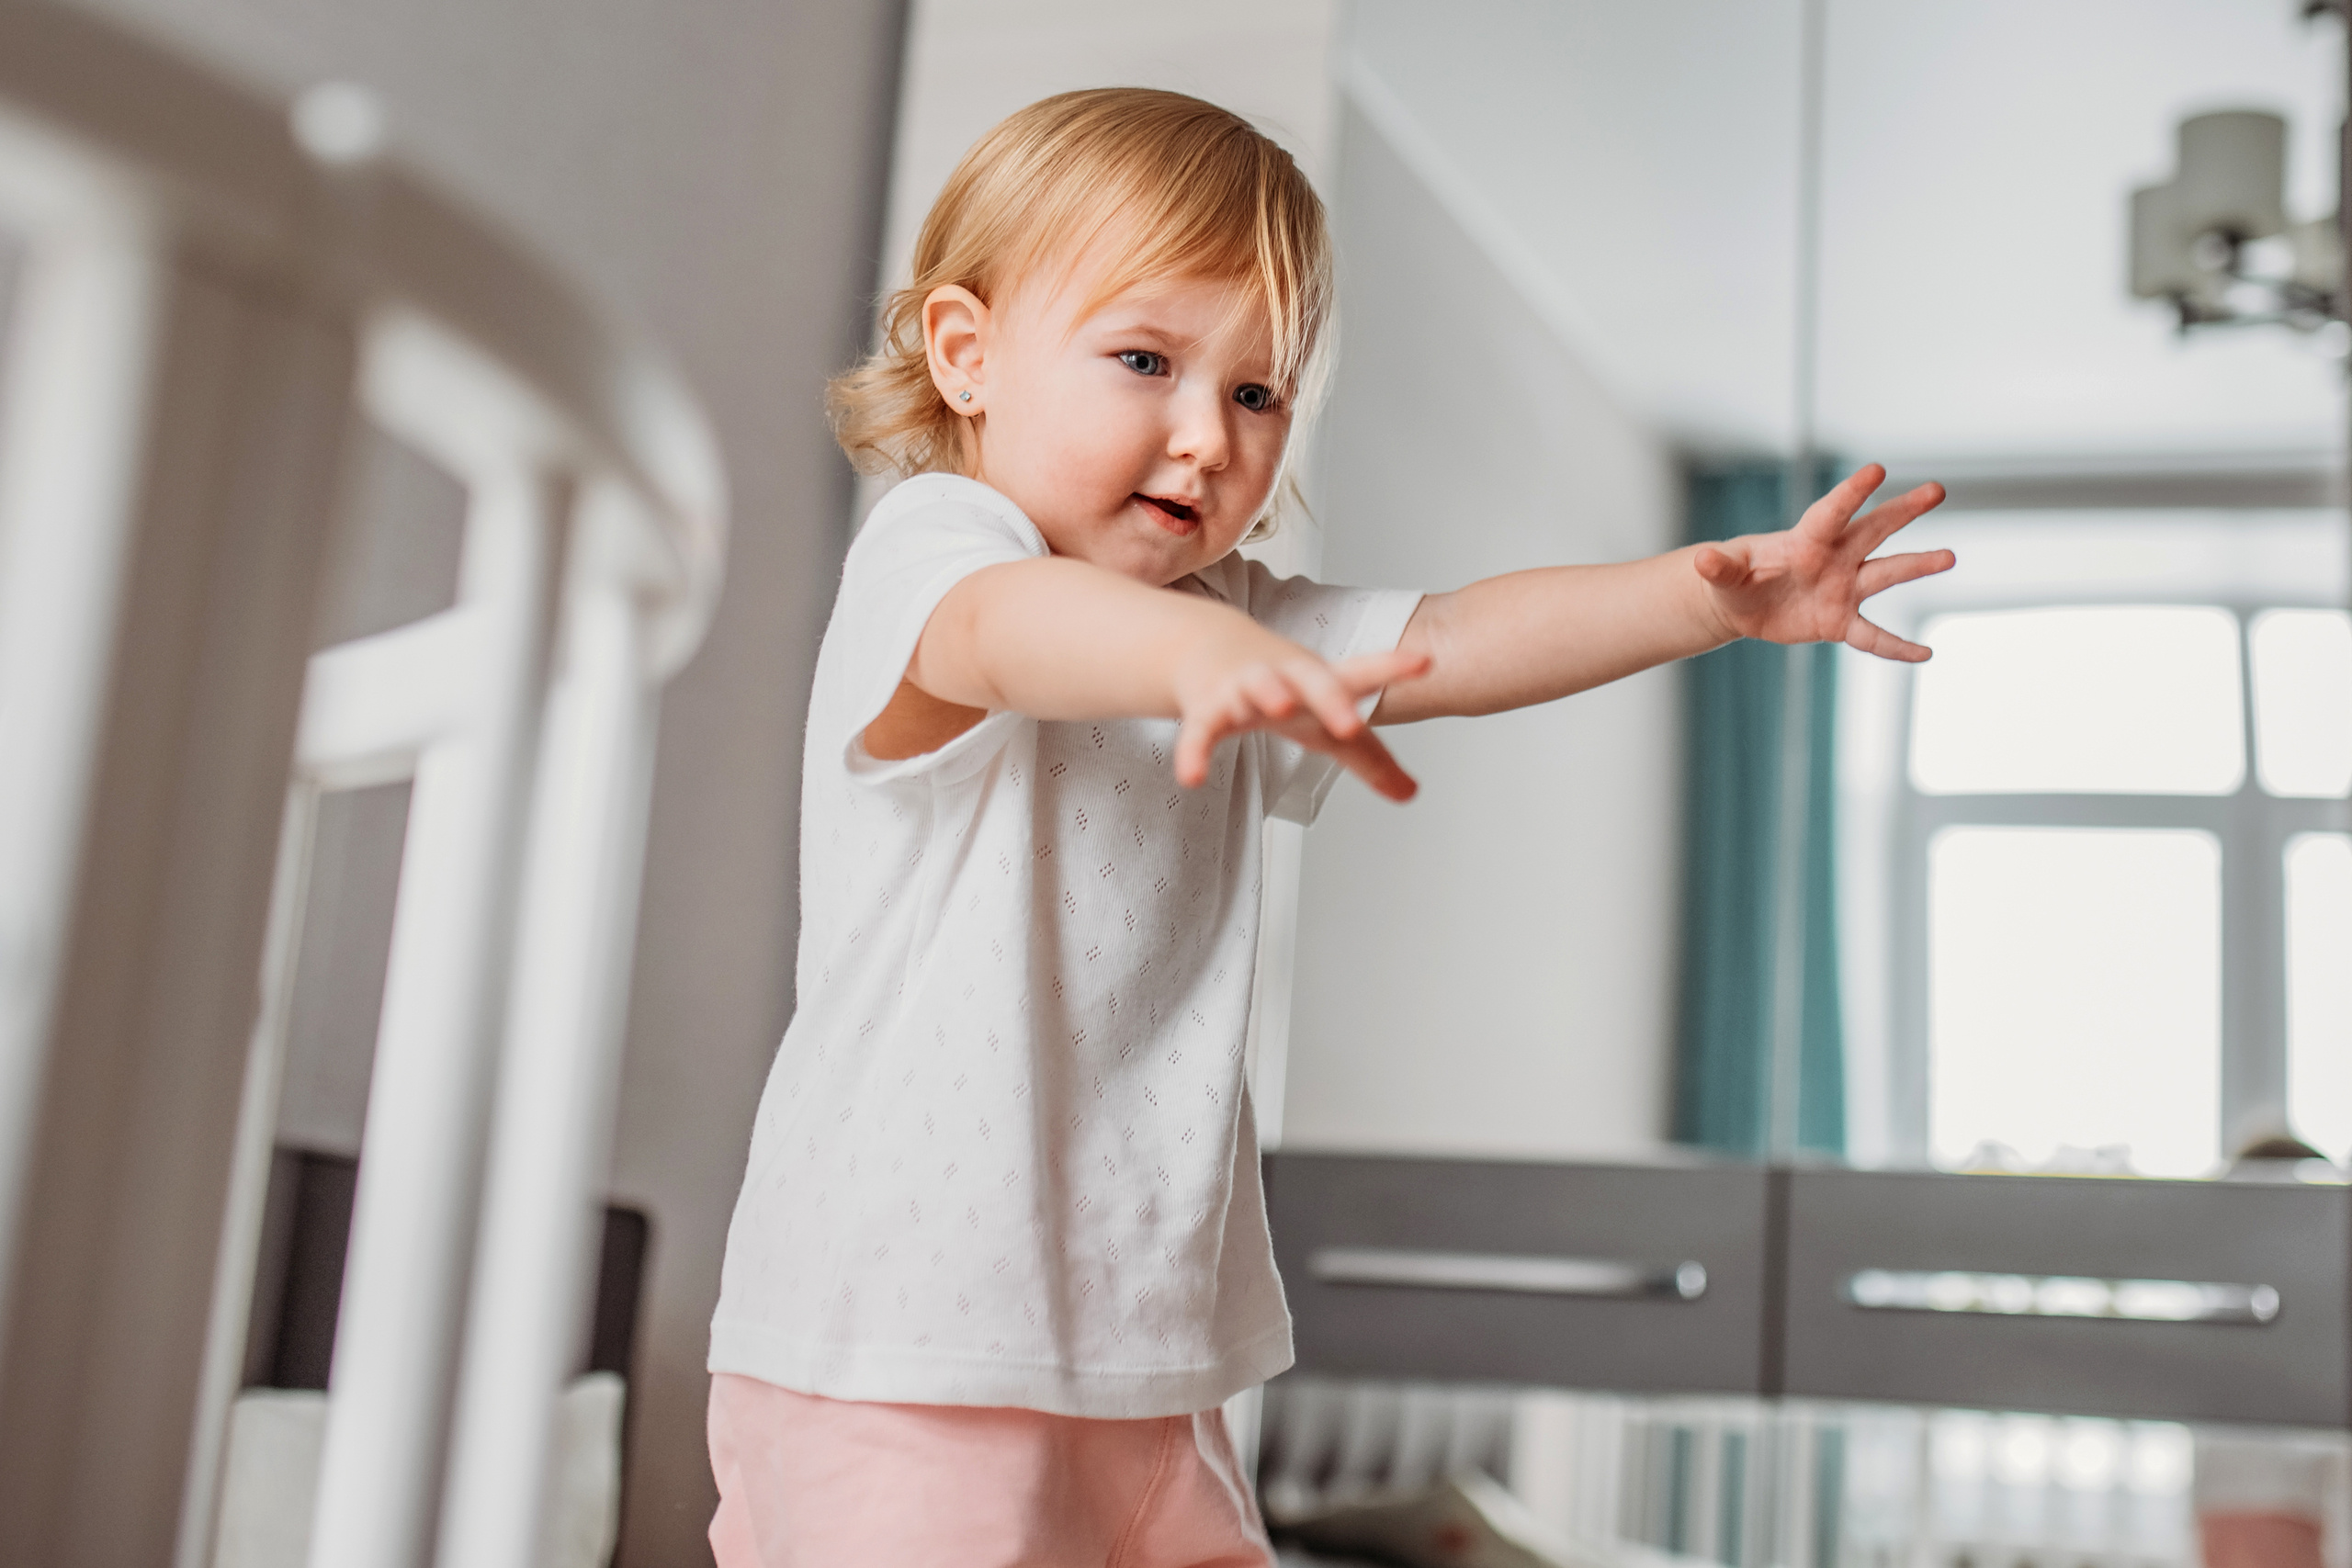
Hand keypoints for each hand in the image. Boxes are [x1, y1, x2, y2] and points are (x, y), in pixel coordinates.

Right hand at [1172, 642, 1432, 800]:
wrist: (1212, 648)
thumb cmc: (1285, 688)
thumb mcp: (1326, 720)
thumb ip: (1370, 758)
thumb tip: (1411, 794)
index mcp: (1321, 680)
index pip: (1362, 673)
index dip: (1393, 668)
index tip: (1424, 663)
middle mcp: (1286, 678)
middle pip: (1312, 681)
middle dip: (1330, 698)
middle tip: (1349, 723)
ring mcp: (1244, 688)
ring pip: (1256, 688)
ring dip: (1268, 693)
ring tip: (1279, 706)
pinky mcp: (1205, 708)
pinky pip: (1200, 731)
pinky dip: (1195, 752)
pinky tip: (1192, 777)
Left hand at [1692, 464, 1954, 660]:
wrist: (1742, 606)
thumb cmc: (1734, 579)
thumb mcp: (1722, 575)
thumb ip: (1718, 567)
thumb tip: (1701, 560)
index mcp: (1805, 541)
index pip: (1831, 513)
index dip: (1851, 493)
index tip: (1876, 469)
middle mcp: (1833, 559)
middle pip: (1873, 530)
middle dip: (1903, 510)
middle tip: (1936, 490)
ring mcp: (1843, 589)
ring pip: (1885, 574)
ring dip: (1917, 565)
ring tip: (1949, 556)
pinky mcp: (1841, 621)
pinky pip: (1873, 635)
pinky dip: (1897, 647)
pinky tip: (1925, 655)